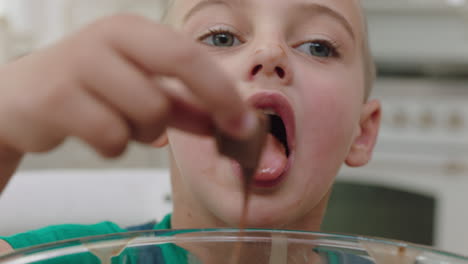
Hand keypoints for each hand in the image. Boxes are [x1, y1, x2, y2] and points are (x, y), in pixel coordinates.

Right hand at [0, 14, 256, 180]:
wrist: (21, 99)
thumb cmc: (89, 91)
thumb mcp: (140, 91)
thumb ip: (183, 106)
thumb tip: (229, 123)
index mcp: (131, 30)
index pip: (190, 53)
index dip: (224, 90)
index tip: (247, 122)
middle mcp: (107, 38)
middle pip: (179, 65)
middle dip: (208, 104)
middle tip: (227, 132)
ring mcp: (78, 65)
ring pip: (148, 113)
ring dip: (145, 131)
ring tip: (121, 122)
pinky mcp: (55, 99)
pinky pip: (112, 138)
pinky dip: (114, 145)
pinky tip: (96, 131)